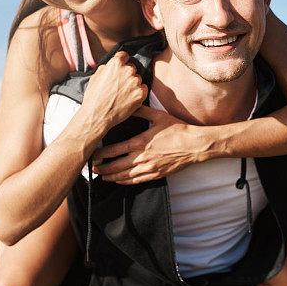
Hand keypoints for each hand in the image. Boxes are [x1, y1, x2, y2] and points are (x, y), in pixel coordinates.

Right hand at [81, 52, 147, 134]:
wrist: (97, 115)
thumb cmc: (94, 97)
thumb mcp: (95, 77)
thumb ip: (106, 67)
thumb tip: (111, 64)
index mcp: (116, 63)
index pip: (124, 56)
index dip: (122, 62)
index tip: (121, 68)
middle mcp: (128, 70)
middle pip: (132, 68)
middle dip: (127, 75)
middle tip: (119, 85)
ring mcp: (136, 82)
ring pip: (138, 79)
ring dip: (133, 84)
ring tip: (122, 94)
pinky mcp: (141, 93)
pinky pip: (144, 89)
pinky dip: (138, 93)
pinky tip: (128, 99)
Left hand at [92, 105, 211, 183]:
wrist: (195, 145)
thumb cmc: (178, 129)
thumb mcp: (159, 116)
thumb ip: (142, 111)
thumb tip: (130, 103)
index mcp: (140, 142)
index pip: (114, 150)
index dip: (101, 154)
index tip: (92, 154)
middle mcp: (142, 157)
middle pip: (116, 166)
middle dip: (102, 168)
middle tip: (91, 167)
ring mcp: (149, 168)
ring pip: (124, 176)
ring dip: (111, 177)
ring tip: (101, 176)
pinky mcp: (156, 175)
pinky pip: (136, 181)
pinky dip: (124, 182)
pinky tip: (118, 181)